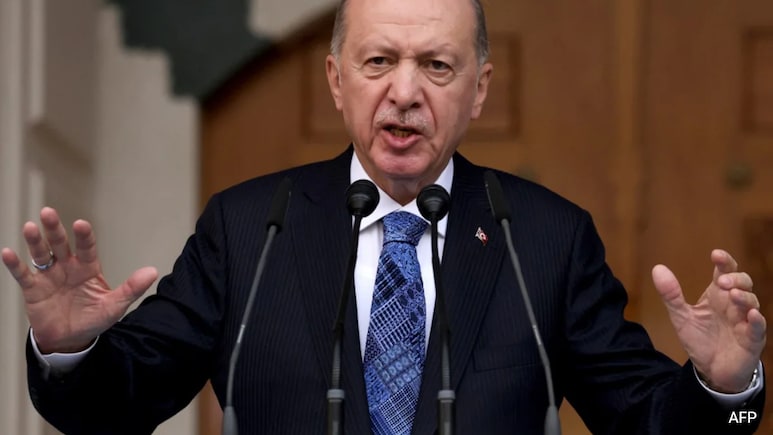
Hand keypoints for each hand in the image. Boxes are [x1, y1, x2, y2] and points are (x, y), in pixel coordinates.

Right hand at [1, 207, 156, 353]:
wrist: (70, 339)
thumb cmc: (93, 319)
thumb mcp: (115, 306)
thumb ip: (131, 288)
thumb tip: (152, 272)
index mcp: (88, 268)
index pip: (87, 248)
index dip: (84, 236)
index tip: (81, 224)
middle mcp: (67, 266)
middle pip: (60, 244)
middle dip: (55, 229)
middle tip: (48, 213)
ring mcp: (49, 276)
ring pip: (41, 254)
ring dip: (35, 241)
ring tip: (31, 227)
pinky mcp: (33, 289)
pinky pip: (23, 274)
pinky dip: (15, 264)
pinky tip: (7, 252)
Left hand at [652, 249, 765, 392]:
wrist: (711, 370)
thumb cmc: (700, 340)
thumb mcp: (681, 317)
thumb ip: (671, 295)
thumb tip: (657, 269)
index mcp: (717, 296)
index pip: (725, 272)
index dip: (724, 261)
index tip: (716, 254)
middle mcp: (734, 305)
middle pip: (743, 282)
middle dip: (735, 278)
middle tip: (722, 281)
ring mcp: (745, 321)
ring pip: (752, 302)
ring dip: (744, 296)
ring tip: (732, 294)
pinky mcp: (752, 339)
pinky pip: (758, 327)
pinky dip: (756, 320)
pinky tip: (751, 315)